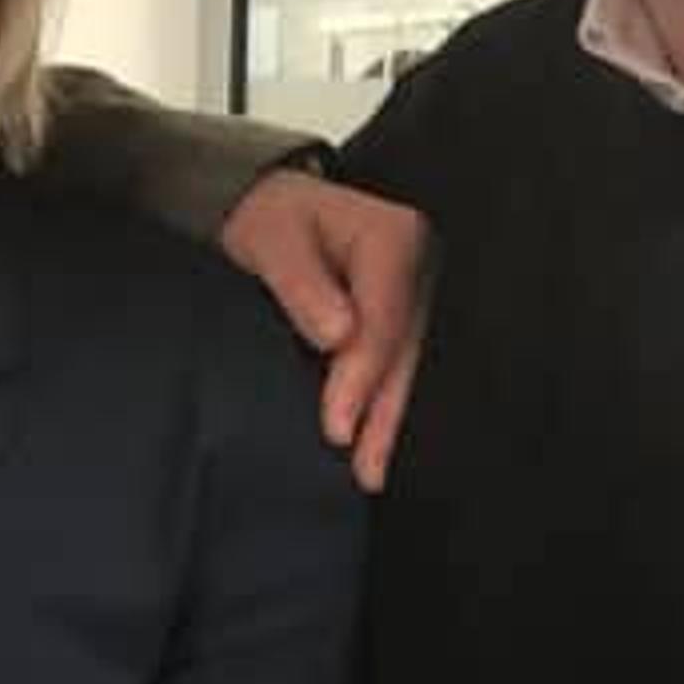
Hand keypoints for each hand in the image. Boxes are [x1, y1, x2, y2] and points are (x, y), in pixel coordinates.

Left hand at [217, 169, 433, 492]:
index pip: (383, 319)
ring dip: (389, 418)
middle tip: (366, 471)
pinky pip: (396, 362)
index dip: (362, 377)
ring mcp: (414, 292)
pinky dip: (381, 403)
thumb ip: (302, 284)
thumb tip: (338, 335)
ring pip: (406, 364)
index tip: (339, 427)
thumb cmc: (267, 219)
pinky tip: (370, 443)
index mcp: (393, 239)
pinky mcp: (400, 314)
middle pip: (405, 350)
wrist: (267, 210)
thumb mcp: (270, 238)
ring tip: (370, 473)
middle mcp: (417, 266)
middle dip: (386, 414)